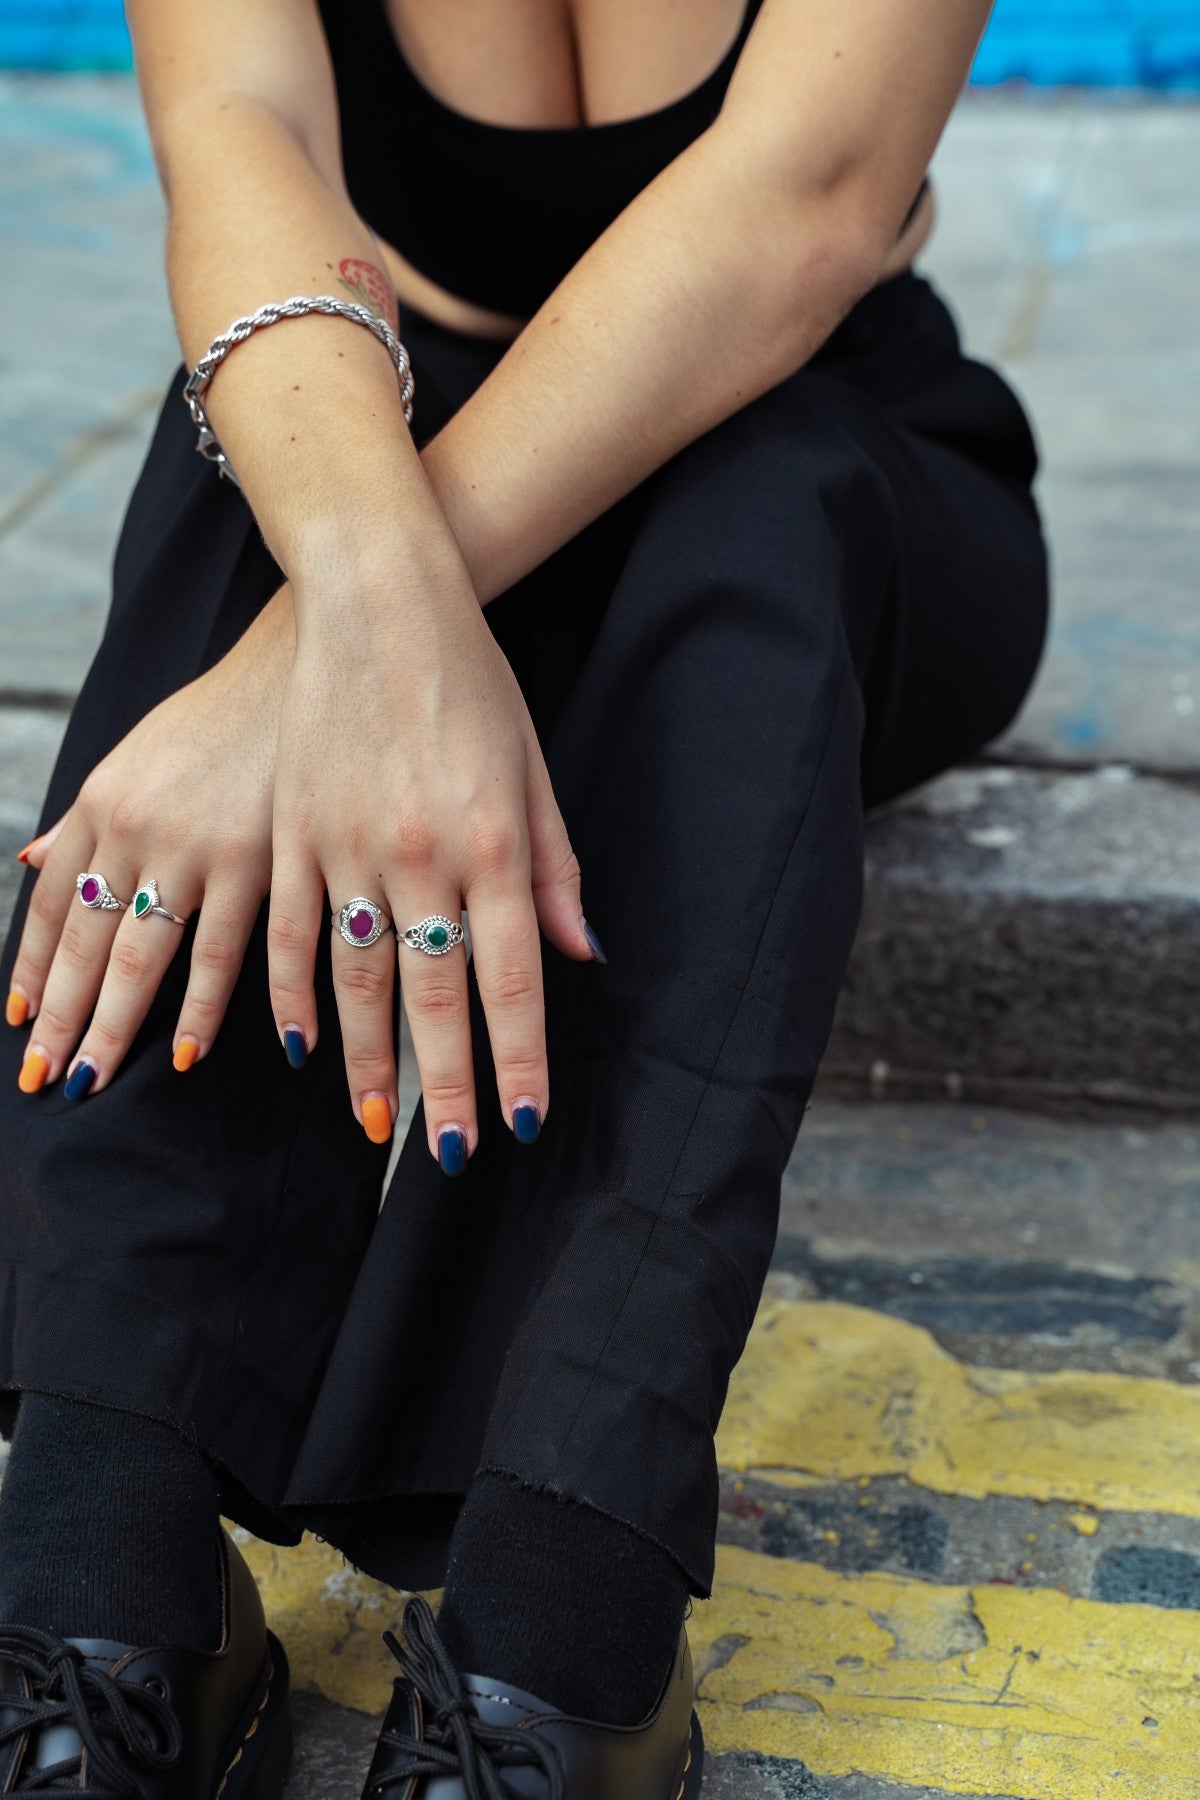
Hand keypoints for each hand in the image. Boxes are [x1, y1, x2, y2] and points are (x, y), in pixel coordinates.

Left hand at [7, 586, 293, 1095]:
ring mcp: (191, 847)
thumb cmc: (225, 714)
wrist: (303, 660)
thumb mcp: (137, 756)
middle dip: (56, 1020)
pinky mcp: (255, 858)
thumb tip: (31, 858)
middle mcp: (133, 829)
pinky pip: (219, 952)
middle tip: (40, 1082)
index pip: (54, 905)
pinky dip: (199, 1009)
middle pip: (84, 944)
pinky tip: (182, 1054)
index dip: (32, 970)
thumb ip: (85, 818)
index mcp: (102, 803)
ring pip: (138, 958)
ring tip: (87, 1084)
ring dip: (109, 1029)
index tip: (18, 1024)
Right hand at [267, 532, 598, 1167]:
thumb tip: (580, 955)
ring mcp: (346, 847)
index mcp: (493, 843)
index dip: (516, 1057)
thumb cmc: (472, 683)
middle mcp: (420, 856)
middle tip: (452, 1155)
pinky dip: (294, 998)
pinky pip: (291, 936)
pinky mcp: (295, 832)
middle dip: (448, 1084)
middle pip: (433, 996)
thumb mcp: (533, 770)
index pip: (511, 978)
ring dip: (368, 1062)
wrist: (378, 602)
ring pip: (355, 981)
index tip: (520, 1121)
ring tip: (377, 1125)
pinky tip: (301, 1049)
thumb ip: (555, 868)